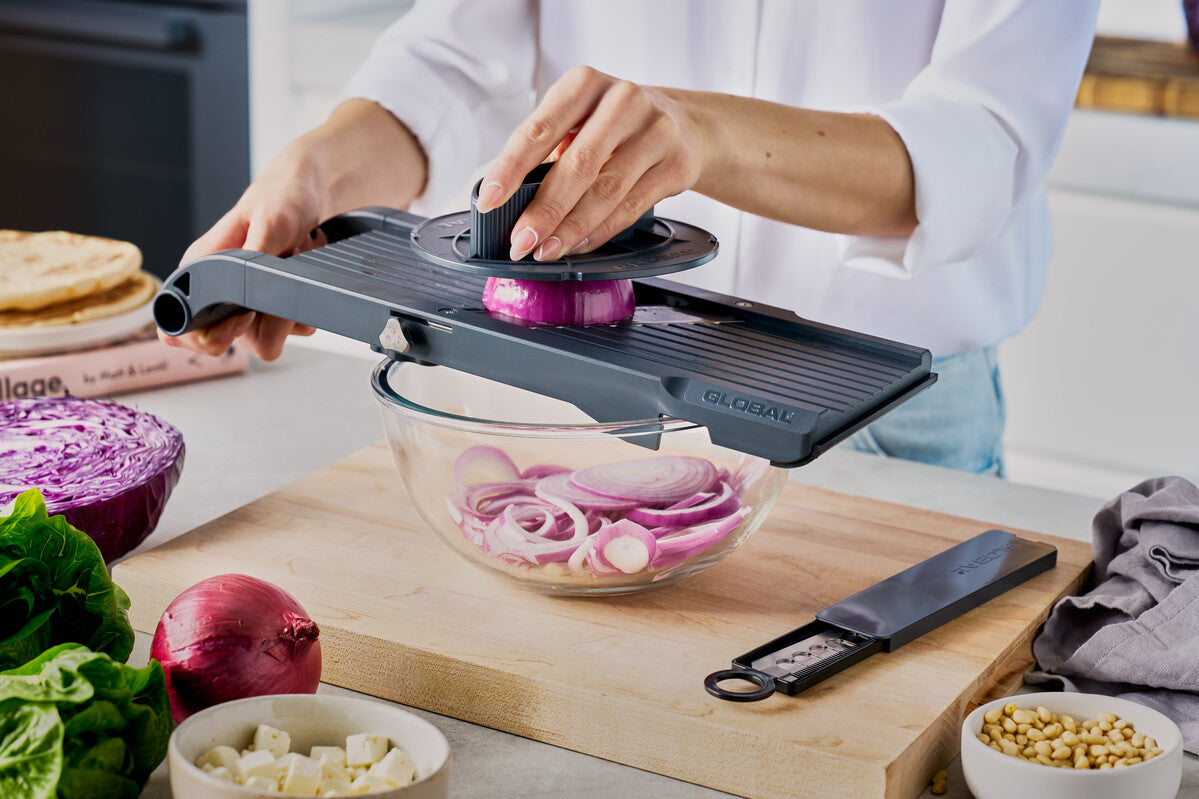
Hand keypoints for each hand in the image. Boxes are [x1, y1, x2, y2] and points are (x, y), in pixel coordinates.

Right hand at [157, 145, 325, 360]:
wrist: (313, 193)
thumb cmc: (280, 198)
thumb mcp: (268, 222)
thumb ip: (252, 262)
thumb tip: (243, 294)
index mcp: (199, 271)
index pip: (180, 330)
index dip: (208, 336)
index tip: (244, 315)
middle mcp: (219, 293)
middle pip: (227, 344)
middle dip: (260, 321)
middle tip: (280, 288)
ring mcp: (248, 304)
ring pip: (268, 338)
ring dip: (289, 305)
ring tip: (294, 262)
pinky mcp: (276, 306)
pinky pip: (294, 326)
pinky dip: (306, 301)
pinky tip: (304, 270)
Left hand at [474, 66, 705, 261]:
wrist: (684, 124)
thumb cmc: (613, 124)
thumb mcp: (578, 118)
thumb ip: (547, 148)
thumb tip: (504, 199)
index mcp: (585, 83)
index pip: (539, 129)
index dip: (511, 168)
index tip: (489, 200)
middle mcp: (623, 100)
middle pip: (578, 164)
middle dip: (544, 210)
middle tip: (520, 242)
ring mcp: (655, 131)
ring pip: (607, 190)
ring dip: (571, 228)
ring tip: (545, 250)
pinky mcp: (677, 164)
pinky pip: (631, 206)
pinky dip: (600, 231)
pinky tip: (578, 244)